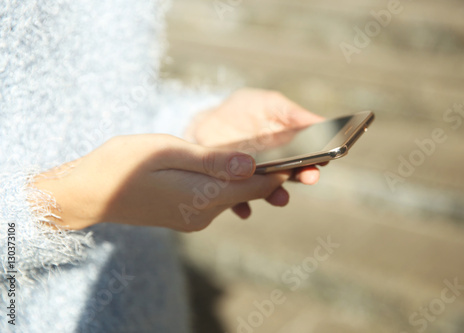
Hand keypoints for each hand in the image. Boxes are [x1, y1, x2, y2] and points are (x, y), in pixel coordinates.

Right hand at [33, 134, 289, 230]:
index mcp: (203, 197)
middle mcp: (203, 215)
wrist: (88, 193)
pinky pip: (216, 200)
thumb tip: (253, 165)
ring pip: (233, 197)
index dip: (279, 171)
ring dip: (248, 179)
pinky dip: (227, 184)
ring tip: (264, 156)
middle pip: (247, 194)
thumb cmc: (123, 165)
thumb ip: (212, 161)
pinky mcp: (185, 217)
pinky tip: (228, 169)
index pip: (255, 187)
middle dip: (268, 174)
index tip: (300, 153)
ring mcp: (194, 219)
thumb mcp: (168, 153)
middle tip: (289, 149)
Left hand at [185, 89, 326, 216]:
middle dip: (302, 177)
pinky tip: (245, 211)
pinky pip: (236, 200)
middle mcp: (273, 167)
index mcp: (286, 149)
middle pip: (291, 175)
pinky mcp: (229, 187)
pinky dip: (242, 207)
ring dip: (276, 196)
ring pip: (267, 191)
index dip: (317, 159)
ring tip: (281, 198)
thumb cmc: (243, 110)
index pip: (307, 157)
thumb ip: (292, 114)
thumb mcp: (269, 104)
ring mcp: (251, 179)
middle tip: (310, 177)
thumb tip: (321, 121)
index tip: (325, 160)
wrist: (206, 121)